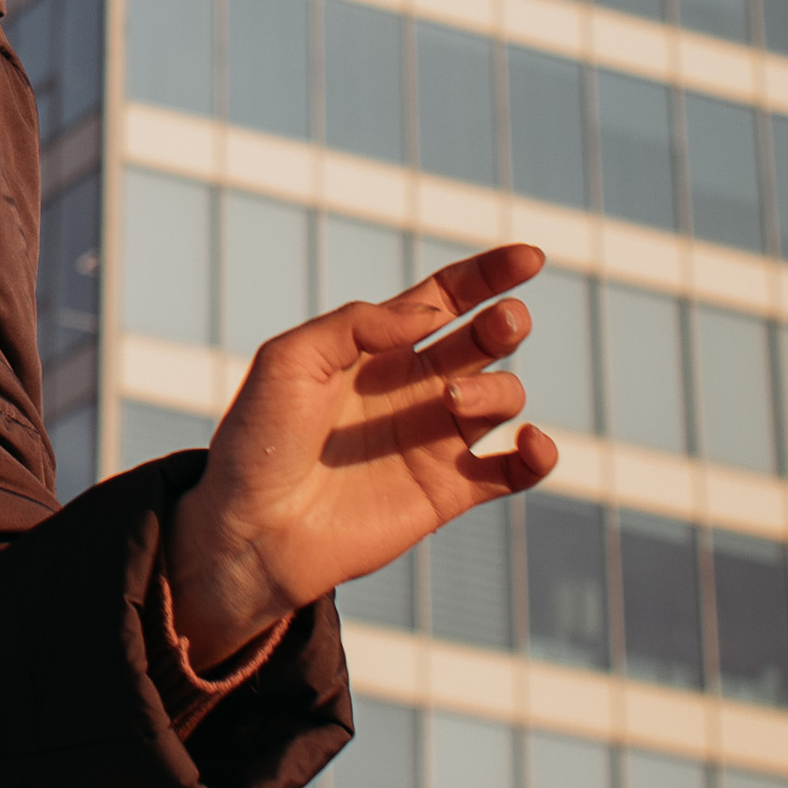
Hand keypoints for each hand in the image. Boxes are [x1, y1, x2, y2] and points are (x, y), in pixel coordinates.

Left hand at [162, 243, 554, 665]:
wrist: (249, 531)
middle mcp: (414, 387)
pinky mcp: (447, 493)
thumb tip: (427, 313)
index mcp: (378, 347)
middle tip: (501, 322)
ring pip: (503, 396)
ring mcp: (433, 439)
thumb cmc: (258, 439)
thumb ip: (355, 324)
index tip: (531, 257)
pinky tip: (533, 443)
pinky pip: (513, 472)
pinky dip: (538, 456)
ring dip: (497, 388)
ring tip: (452, 398)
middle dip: (503, 322)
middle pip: (484, 339)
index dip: (489, 274)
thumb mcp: (290, 359)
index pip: (446, 297)